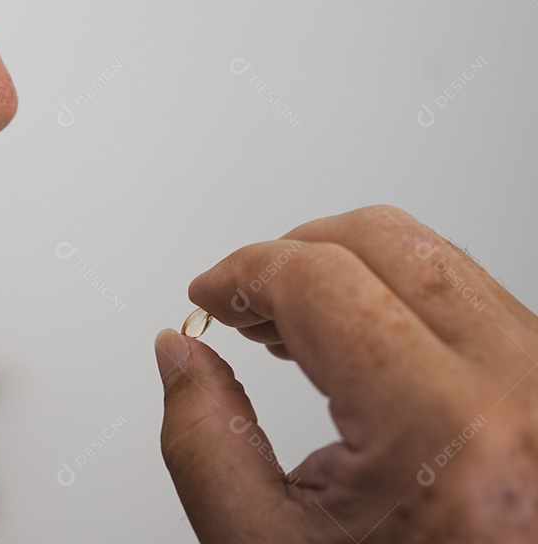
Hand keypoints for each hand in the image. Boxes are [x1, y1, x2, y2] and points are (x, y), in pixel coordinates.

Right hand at [155, 206, 537, 542]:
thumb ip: (204, 442)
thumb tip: (180, 354)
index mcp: (446, 434)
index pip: (323, 281)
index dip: (246, 271)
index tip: (212, 291)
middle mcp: (522, 395)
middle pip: (385, 240)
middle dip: (292, 253)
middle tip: (244, 294)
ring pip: (434, 257)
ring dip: (344, 269)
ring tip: (288, 321)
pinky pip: (470, 296)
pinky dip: (397, 297)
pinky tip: (354, 338)